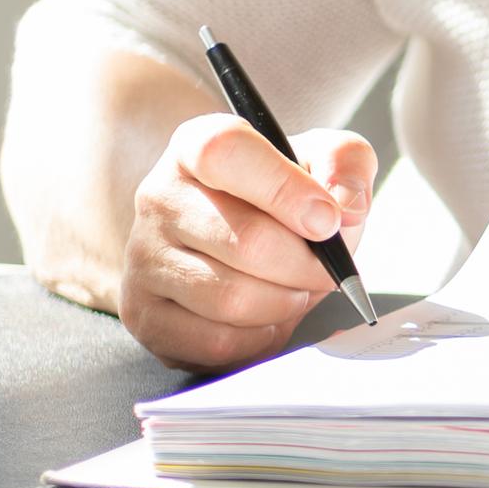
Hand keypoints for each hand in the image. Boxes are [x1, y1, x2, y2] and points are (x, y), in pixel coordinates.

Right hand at [118, 113, 375, 371]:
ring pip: (230, 298)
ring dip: (284, 303)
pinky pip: (214, 341)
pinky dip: (259, 337)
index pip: (226, 153)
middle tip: (326, 269)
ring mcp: (143, 259)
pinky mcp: (144, 314)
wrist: (236, 240)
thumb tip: (344, 208)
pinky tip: (268, 317)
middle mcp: (158, 197)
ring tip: (295, 289)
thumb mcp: (323, 159)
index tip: (329, 222)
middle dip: (305, 265)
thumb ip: (345, 163)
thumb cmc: (283, 197)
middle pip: (244, 240)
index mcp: (196, 146)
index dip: (285, 189)